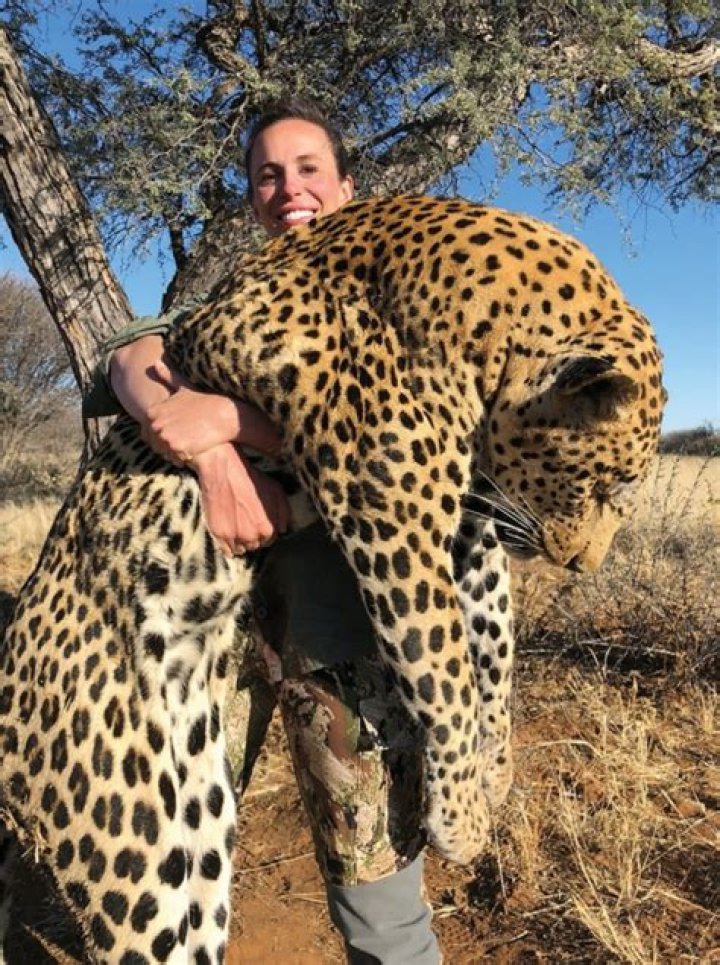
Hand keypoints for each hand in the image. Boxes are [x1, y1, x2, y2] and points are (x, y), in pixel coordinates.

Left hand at [143, 359, 281, 463]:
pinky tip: (197, 447)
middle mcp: (155, 424)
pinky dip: (186, 457)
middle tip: (188, 436)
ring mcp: (165, 437)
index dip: (165, 433)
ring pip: (166, 453)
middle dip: (170, 444)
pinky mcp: (177, 449)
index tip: (180, 429)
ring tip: (193, 440)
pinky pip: (177, 459)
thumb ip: (167, 377)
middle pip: (156, 445)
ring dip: (178, 451)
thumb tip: (154, 362)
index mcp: (153, 412)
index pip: (148, 432)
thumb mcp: (184, 387)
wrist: (225, 414)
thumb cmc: (205, 401)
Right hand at [193, 444, 290, 554]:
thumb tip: (283, 529)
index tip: (257, 524)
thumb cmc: (251, 479)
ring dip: (240, 542)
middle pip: (255, 546)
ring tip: (237, 528)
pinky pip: (226, 551)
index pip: (270, 540)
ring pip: (241, 550)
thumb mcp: (276, 491)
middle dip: (252, 537)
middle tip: (246, 523)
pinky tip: (228, 534)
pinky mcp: (219, 534)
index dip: (264, 532)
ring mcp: (235, 537)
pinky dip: (227, 546)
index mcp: (269, 528)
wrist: (225, 471)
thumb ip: (283, 512)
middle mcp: (253, 536)